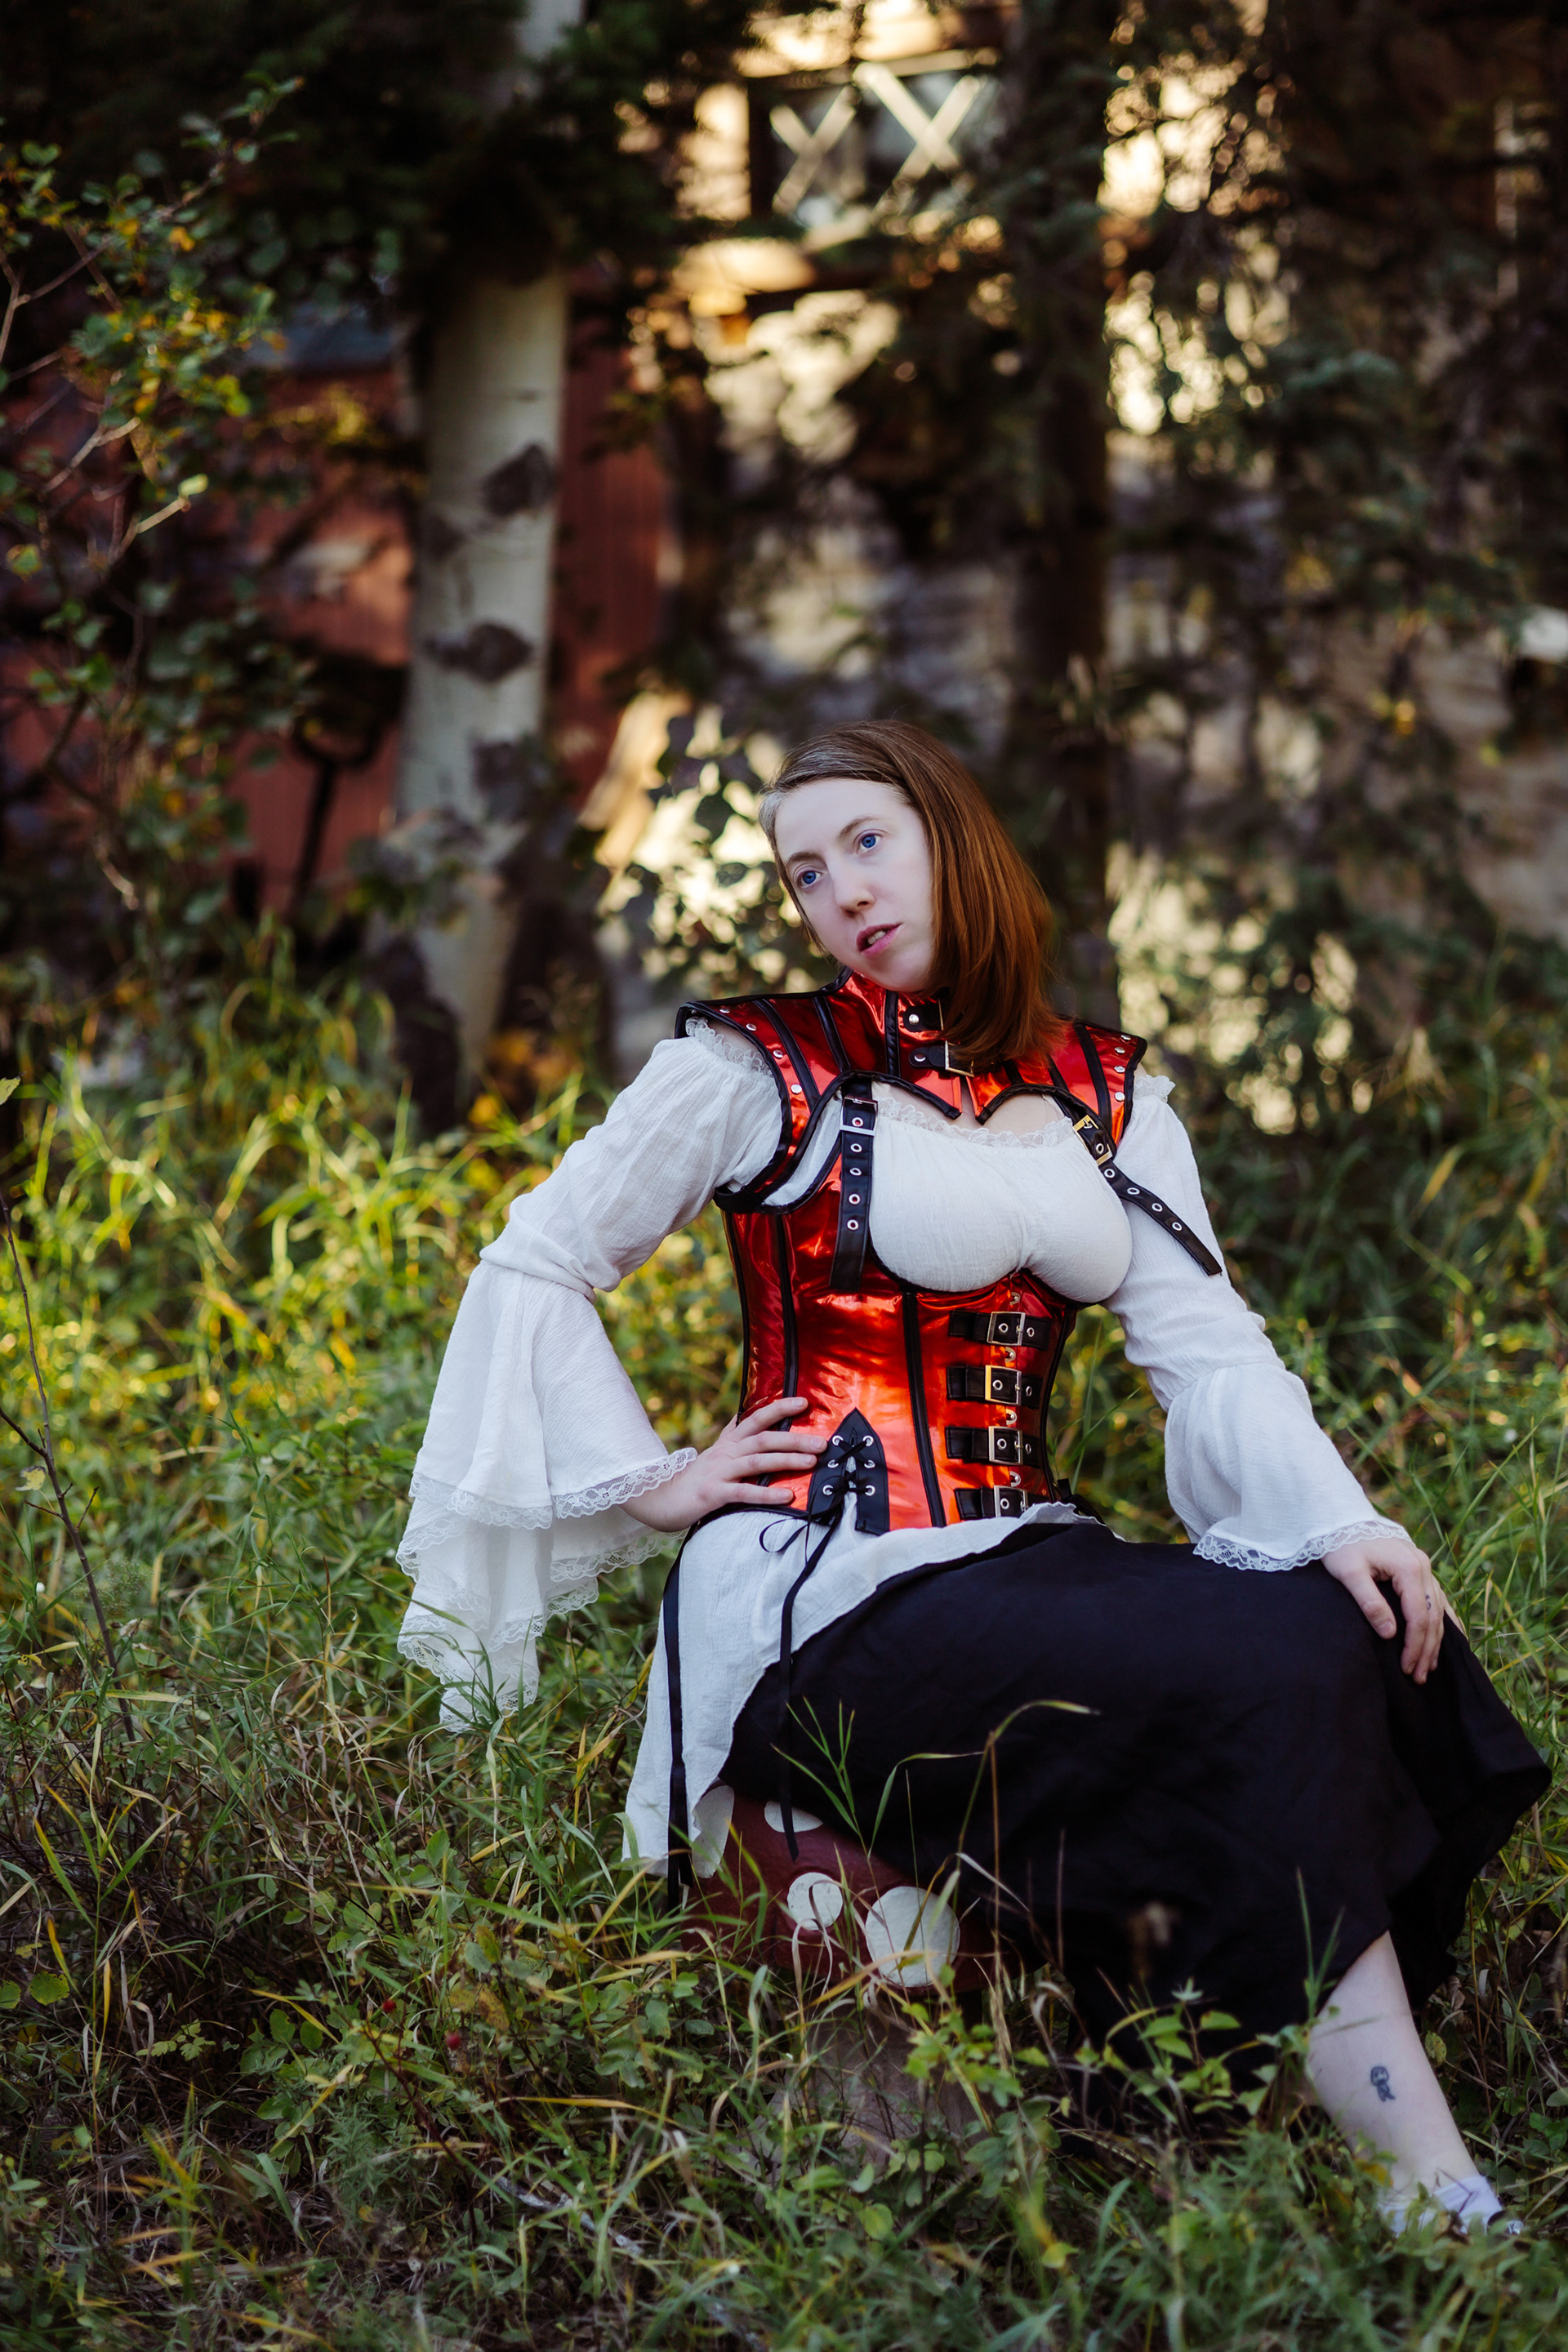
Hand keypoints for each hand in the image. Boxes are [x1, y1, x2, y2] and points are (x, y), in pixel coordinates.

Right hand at [621, 1398, 823, 1532]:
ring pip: (757, 1461)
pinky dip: (767, 1494)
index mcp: (729, 1442)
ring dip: (786, 1460)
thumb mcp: (718, 1453)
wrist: (661, 1498)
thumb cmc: (698, 1478)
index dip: (780, 1408)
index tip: (804, 1403)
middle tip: (822, 1443)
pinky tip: (786, 1497)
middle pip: (764, 1439)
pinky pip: (744, 1492)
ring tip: (811, 1463)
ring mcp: (719, 1472)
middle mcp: (726, 1452)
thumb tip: (754, 1418)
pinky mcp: (713, 1494)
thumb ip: (736, 1437)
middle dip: (794, 1438)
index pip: (757, 1418)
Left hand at [1320, 1535, 1456, 1682]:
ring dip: (1435, 1641)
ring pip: (1438, 1611)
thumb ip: (1369, 1602)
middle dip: (1426, 1650)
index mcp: (1408, 1568)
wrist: (1342, 1520)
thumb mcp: (1349, 1573)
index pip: (1418, 1616)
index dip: (1414, 1645)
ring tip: (1428, 1668)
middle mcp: (1423, 1567)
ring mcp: (1425, 1568)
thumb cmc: (1342, 1546)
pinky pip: (1438, 1600)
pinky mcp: (1420, 1570)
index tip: (1406, 1668)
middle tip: (1417, 1677)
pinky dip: (1443, 1622)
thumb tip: (1390, 1633)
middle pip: (1432, 1617)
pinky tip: (1447, 1641)